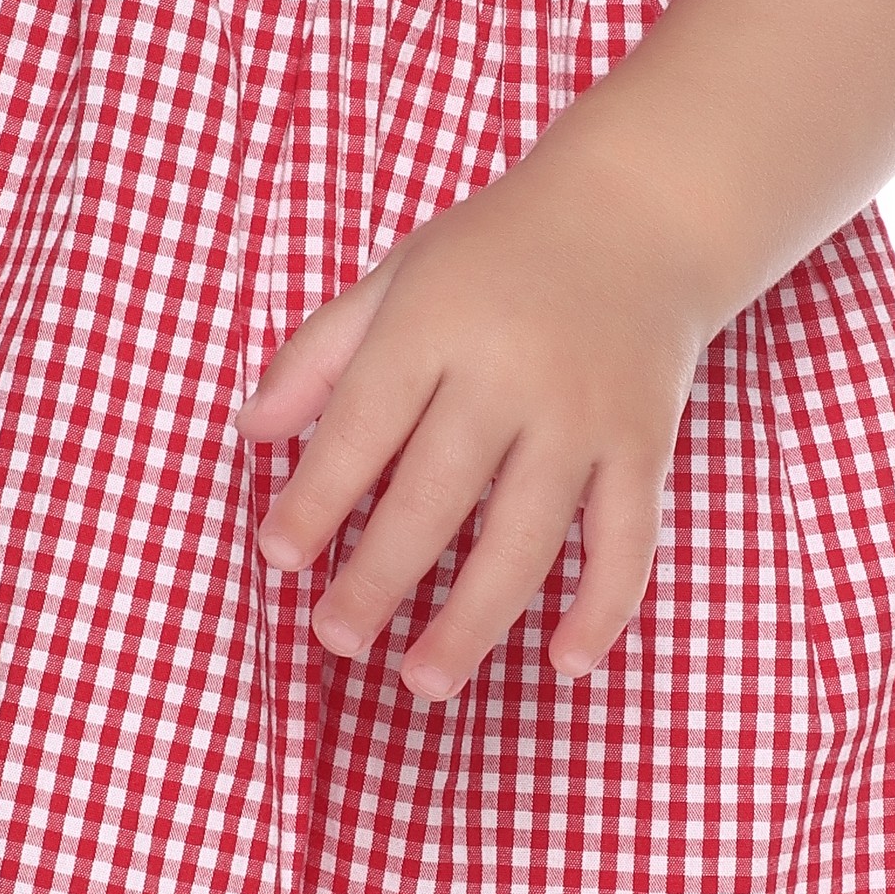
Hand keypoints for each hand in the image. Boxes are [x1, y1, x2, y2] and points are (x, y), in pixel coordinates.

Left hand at [234, 160, 714, 701]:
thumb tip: (248, 433)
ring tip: (424, 681)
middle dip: (378, 578)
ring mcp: (584, 413)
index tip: (278, 558)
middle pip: (435, 497)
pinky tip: (565, 662)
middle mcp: (511, 371)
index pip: (361, 426)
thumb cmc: (497, 252)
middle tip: (336, 638)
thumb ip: (320, 353)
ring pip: (526, 537)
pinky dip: (604, 607)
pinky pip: (628, 539)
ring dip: (473, 620)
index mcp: (436, 322)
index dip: (315, 499)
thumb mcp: (398, 275)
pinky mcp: (645, 442)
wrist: (638, 212)